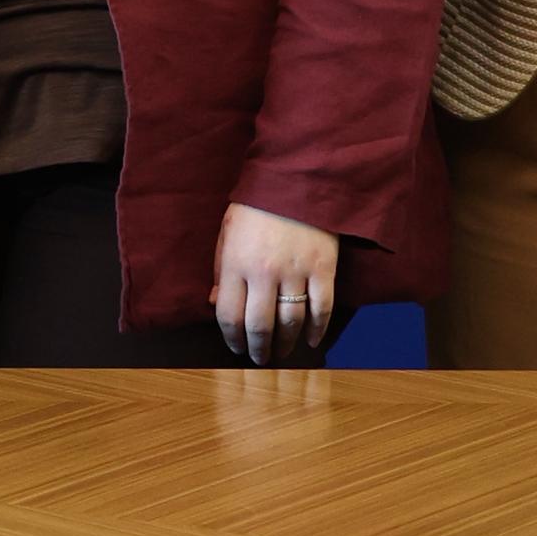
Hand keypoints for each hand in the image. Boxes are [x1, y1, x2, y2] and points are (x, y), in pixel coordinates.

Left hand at [211, 203, 344, 362]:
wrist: (296, 176)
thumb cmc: (256, 204)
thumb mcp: (226, 231)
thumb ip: (220, 268)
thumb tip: (214, 303)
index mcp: (235, 263)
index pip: (229, 315)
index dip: (232, 338)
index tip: (235, 347)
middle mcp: (264, 273)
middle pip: (259, 325)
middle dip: (258, 348)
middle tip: (260, 358)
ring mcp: (295, 271)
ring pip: (290, 321)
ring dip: (286, 343)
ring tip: (283, 352)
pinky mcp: (323, 268)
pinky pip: (321, 308)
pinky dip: (318, 329)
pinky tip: (312, 340)